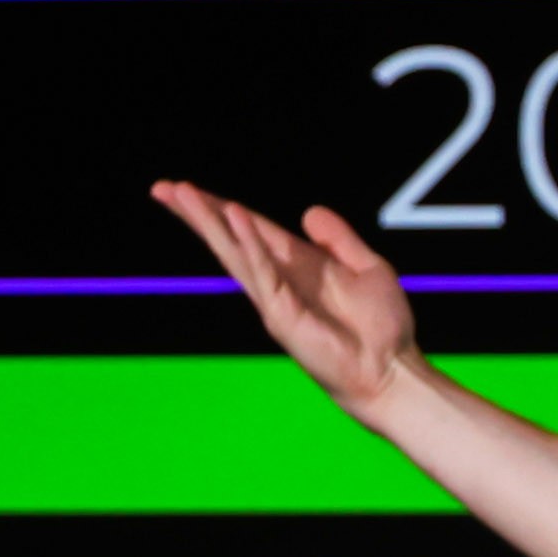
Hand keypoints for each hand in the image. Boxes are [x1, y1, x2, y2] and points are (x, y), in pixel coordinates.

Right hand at [151, 179, 428, 412]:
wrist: (392, 369)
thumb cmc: (383, 328)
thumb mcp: (366, 267)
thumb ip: (338, 239)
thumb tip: (309, 212)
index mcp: (295, 266)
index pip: (250, 231)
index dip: (222, 209)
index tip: (187, 189)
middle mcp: (279, 282)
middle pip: (230, 239)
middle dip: (199, 213)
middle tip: (164, 187)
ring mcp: (276, 300)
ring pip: (234, 252)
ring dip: (210, 221)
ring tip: (183, 195)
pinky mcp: (283, 317)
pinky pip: (263, 273)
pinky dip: (249, 245)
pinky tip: (236, 218)